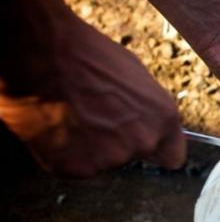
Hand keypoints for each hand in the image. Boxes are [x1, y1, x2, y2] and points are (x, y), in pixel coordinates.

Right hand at [1, 0, 185, 176]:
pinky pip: (75, 165)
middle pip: (135, 156)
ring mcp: (110, 159)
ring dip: (91, 146)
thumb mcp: (136, 76)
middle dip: (120, 143)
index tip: (146, 145)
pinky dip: (66, 152)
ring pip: (103, 161)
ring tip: (73, 114)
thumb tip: (148, 121)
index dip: (158, 150)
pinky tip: (58, 125)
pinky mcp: (76, 168)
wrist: (42, 53)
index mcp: (164, 119)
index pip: (174, 157)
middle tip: (96, 117)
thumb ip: (148, 109)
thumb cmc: (88, 55)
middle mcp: (142, 142)